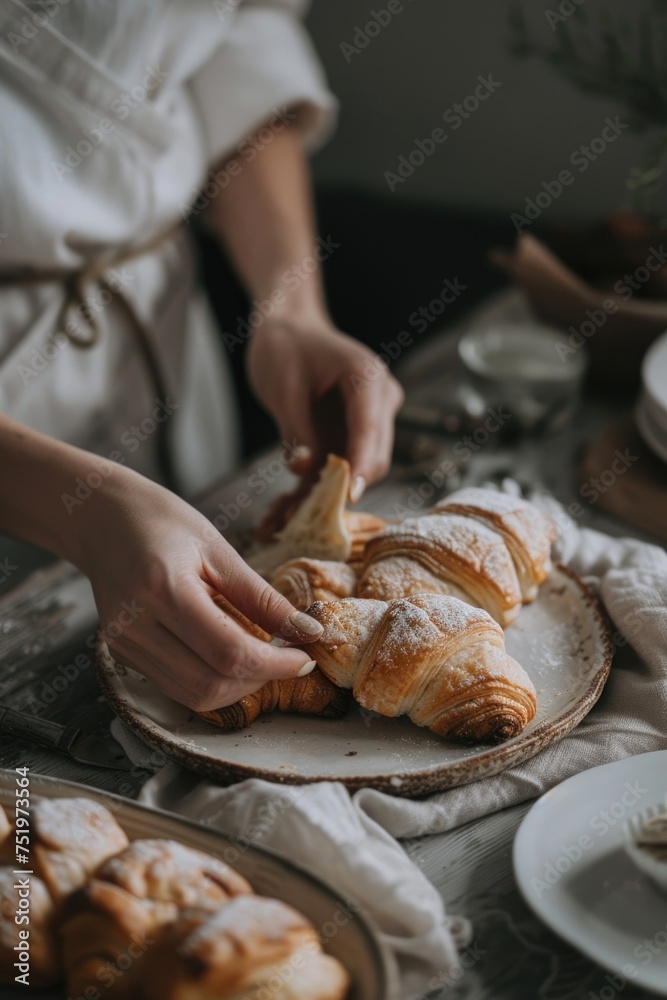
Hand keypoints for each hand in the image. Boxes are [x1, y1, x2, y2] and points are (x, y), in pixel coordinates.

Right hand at [77, 469, 322, 711]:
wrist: (101, 518)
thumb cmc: (162, 522)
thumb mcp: (219, 550)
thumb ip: (262, 597)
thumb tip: (308, 632)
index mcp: (163, 589)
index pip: (228, 652)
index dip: (275, 664)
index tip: (305, 656)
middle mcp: (136, 626)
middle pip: (211, 684)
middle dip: (260, 679)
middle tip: (286, 657)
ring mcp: (124, 645)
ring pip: (193, 696)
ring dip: (238, 687)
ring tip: (261, 657)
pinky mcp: (123, 656)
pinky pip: (176, 688)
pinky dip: (213, 681)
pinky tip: (230, 657)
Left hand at [247, 313, 403, 501]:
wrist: (288, 330)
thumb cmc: (285, 347)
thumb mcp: (282, 386)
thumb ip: (295, 429)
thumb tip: (304, 470)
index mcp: (367, 379)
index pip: (370, 429)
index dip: (360, 465)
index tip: (349, 496)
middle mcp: (378, 403)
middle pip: (372, 458)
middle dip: (341, 490)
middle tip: (302, 519)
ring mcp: (367, 423)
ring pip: (355, 472)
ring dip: (323, 498)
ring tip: (279, 521)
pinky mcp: (349, 438)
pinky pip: (336, 471)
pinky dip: (312, 491)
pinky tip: (279, 514)